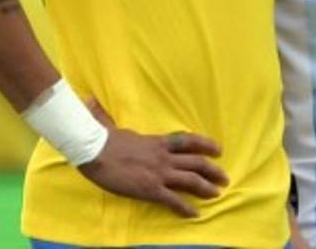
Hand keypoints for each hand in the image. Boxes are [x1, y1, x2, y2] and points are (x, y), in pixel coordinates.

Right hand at [77, 99, 228, 217]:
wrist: (94, 151)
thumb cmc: (101, 139)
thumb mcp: (110, 126)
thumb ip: (107, 117)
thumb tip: (91, 101)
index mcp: (157, 142)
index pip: (187, 141)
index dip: (205, 145)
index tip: (219, 150)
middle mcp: (163, 157)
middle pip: (196, 162)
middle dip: (213, 171)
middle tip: (224, 178)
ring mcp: (158, 173)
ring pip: (190, 181)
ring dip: (206, 188)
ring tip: (216, 194)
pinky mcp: (150, 189)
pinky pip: (173, 200)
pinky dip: (185, 208)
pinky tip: (194, 214)